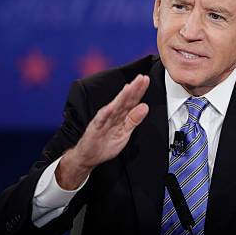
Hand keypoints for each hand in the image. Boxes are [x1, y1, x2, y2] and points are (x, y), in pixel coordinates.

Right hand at [56, 74, 149, 188]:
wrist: (89, 156)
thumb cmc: (106, 143)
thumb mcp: (125, 132)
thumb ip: (134, 119)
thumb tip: (145, 107)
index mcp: (120, 115)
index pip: (131, 101)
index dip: (139, 91)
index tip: (146, 80)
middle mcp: (113, 115)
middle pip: (125, 100)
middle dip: (133, 89)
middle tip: (141, 78)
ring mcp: (104, 120)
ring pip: (114, 107)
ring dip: (121, 97)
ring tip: (129, 87)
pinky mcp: (95, 128)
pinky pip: (101, 120)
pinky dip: (106, 113)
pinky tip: (111, 107)